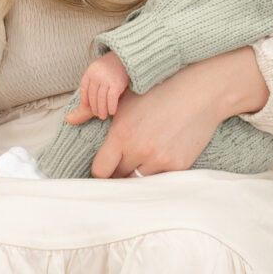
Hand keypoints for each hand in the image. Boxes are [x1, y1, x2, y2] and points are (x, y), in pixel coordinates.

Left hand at [65, 50, 130, 125]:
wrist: (127, 58)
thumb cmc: (110, 70)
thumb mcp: (97, 77)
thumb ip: (86, 95)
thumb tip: (68, 119)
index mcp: (90, 72)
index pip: (84, 90)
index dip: (85, 101)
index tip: (88, 108)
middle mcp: (96, 76)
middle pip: (92, 96)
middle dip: (94, 108)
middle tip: (98, 115)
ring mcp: (106, 79)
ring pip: (101, 99)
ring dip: (102, 110)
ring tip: (104, 116)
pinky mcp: (117, 83)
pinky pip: (111, 98)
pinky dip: (111, 107)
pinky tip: (112, 112)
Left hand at [89, 48, 267, 177]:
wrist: (202, 90)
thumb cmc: (161, 90)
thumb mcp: (125, 98)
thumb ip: (94, 110)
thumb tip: (70, 119)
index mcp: (121, 134)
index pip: (100, 171)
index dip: (100, 173)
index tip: (103, 171)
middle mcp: (139, 150)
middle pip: (118, 179)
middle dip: (116, 175)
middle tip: (119, 169)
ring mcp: (160, 160)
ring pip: (138, 183)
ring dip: (136, 177)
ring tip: (138, 166)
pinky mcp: (179, 166)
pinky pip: (160, 182)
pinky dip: (156, 177)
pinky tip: (157, 164)